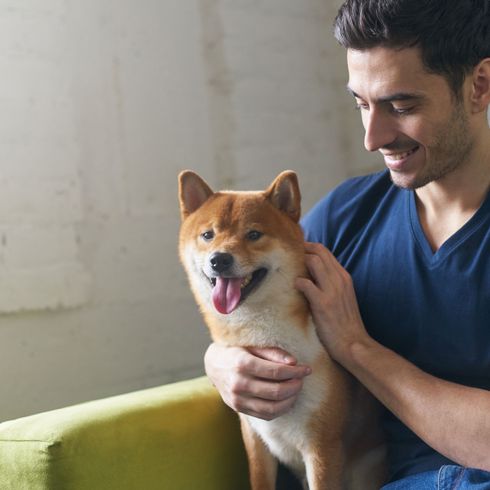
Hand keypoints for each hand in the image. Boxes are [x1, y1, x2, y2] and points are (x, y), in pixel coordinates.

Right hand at [204, 343, 310, 419]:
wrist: (213, 364)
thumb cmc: (236, 350)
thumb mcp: (252, 345)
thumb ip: (273, 353)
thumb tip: (294, 362)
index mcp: (242, 363)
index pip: (276, 372)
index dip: (295, 371)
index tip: (306, 369)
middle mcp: (238, 383)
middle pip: (276, 391)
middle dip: (295, 385)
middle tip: (302, 379)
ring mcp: (237, 399)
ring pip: (273, 407)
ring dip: (290, 400)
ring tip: (296, 389)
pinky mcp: (238, 409)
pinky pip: (265, 415)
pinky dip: (280, 409)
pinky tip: (287, 400)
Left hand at [295, 242, 368, 361]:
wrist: (353, 344)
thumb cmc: (345, 323)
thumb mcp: (343, 297)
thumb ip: (331, 283)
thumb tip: (313, 274)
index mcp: (344, 277)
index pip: (325, 252)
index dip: (309, 248)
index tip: (296, 251)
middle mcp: (340, 279)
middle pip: (319, 251)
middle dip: (302, 250)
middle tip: (288, 256)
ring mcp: (332, 290)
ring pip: (313, 261)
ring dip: (299, 263)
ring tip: (289, 270)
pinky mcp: (323, 303)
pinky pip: (306, 283)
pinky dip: (297, 282)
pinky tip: (294, 288)